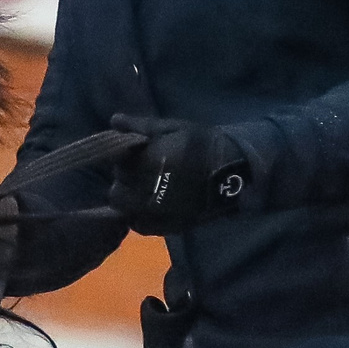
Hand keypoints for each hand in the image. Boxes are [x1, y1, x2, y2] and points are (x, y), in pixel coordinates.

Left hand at [106, 115, 251, 230]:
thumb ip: (141, 126)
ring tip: (143, 189)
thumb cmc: (203, 145)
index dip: (124, 159)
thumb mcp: (175, 128)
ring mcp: (157, 212)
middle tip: (140, 172)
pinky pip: (138, 224)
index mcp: (150, 162)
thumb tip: (114, 120)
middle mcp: (149, 190)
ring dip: (128, 198)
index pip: (118, 164)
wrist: (234, 173)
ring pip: (124, 207)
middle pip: (118, 188)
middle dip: (125, 179)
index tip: (135, 156)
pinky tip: (149, 204)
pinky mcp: (166, 227)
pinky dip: (138, 215)